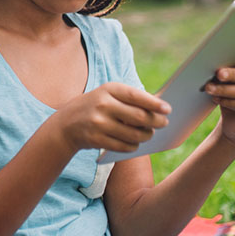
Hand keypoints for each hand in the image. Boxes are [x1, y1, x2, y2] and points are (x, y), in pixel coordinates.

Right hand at [51, 82, 170, 152]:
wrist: (67, 123)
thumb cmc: (96, 106)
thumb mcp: (109, 95)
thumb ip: (131, 98)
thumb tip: (160, 106)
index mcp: (109, 89)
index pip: (137, 96)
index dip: (155, 104)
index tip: (168, 109)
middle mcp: (103, 105)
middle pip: (138, 117)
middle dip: (155, 122)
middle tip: (164, 123)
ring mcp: (99, 123)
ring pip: (134, 134)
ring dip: (146, 136)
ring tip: (149, 134)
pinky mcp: (96, 139)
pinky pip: (124, 146)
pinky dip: (134, 146)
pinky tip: (135, 142)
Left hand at [206, 33, 234, 146]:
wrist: (234, 125)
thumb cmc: (231, 97)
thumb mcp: (232, 82)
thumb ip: (232, 69)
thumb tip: (217, 64)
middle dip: (231, 74)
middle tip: (217, 73)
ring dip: (224, 90)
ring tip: (209, 88)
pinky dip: (228, 102)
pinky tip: (217, 99)